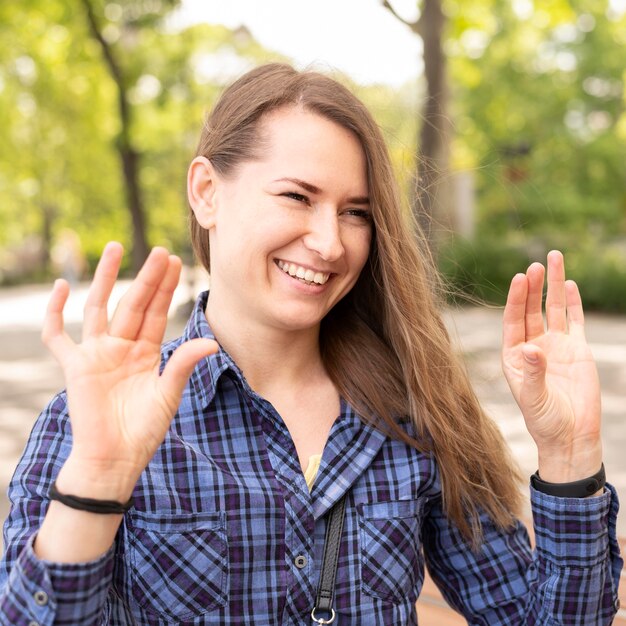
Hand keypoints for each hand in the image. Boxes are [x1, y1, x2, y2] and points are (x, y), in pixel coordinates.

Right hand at [42, 242, 217, 498]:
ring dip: (107, 279)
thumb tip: (211, 342)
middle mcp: (121, 347)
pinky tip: (62, 286)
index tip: (176, 263)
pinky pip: (58, 335)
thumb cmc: (143, 430)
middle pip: (134, 303)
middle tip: (160, 251)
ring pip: (99, 307)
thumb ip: (183, 364)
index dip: (165, 288)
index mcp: (145, 352)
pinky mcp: (74, 366)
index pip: (156, 312)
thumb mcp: (168, 394)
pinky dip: (55, 312)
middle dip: (147, 278)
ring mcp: (96, 353)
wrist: (115, 459)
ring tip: (116, 248)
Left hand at [501, 250, 601, 482]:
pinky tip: (570, 284)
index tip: (520, 278)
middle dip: (533, 286)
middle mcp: (532, 346)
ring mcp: (556, 345)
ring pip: (553, 309)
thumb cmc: (544, 420)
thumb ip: (533, 373)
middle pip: (531, 309)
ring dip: (553, 286)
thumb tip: (532, 348)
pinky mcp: (578, 349)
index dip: (516, 299)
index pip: (513, 320)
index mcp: (514, 355)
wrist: (571, 435)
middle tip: (537, 264)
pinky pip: (575, 320)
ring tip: (554, 259)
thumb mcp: (534, 398)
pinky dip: (573, 302)